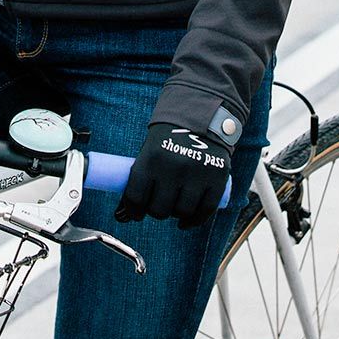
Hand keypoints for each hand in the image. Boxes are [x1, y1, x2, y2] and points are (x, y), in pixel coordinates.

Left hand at [115, 122, 231, 228]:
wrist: (200, 118)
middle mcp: (174, 167)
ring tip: (173, 206)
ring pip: (181, 212)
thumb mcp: (148, 152)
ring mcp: (197, 174)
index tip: (135, 214)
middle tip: (157, 205)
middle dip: (155, 211)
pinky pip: (204, 211)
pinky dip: (194, 220)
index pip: (136, 197)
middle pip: (159, 210)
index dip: (132, 211)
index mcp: (151, 158)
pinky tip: (186, 220)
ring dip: (175, 214)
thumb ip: (137, 181)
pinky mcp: (217, 178)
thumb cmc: (168, 139)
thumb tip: (121, 216)